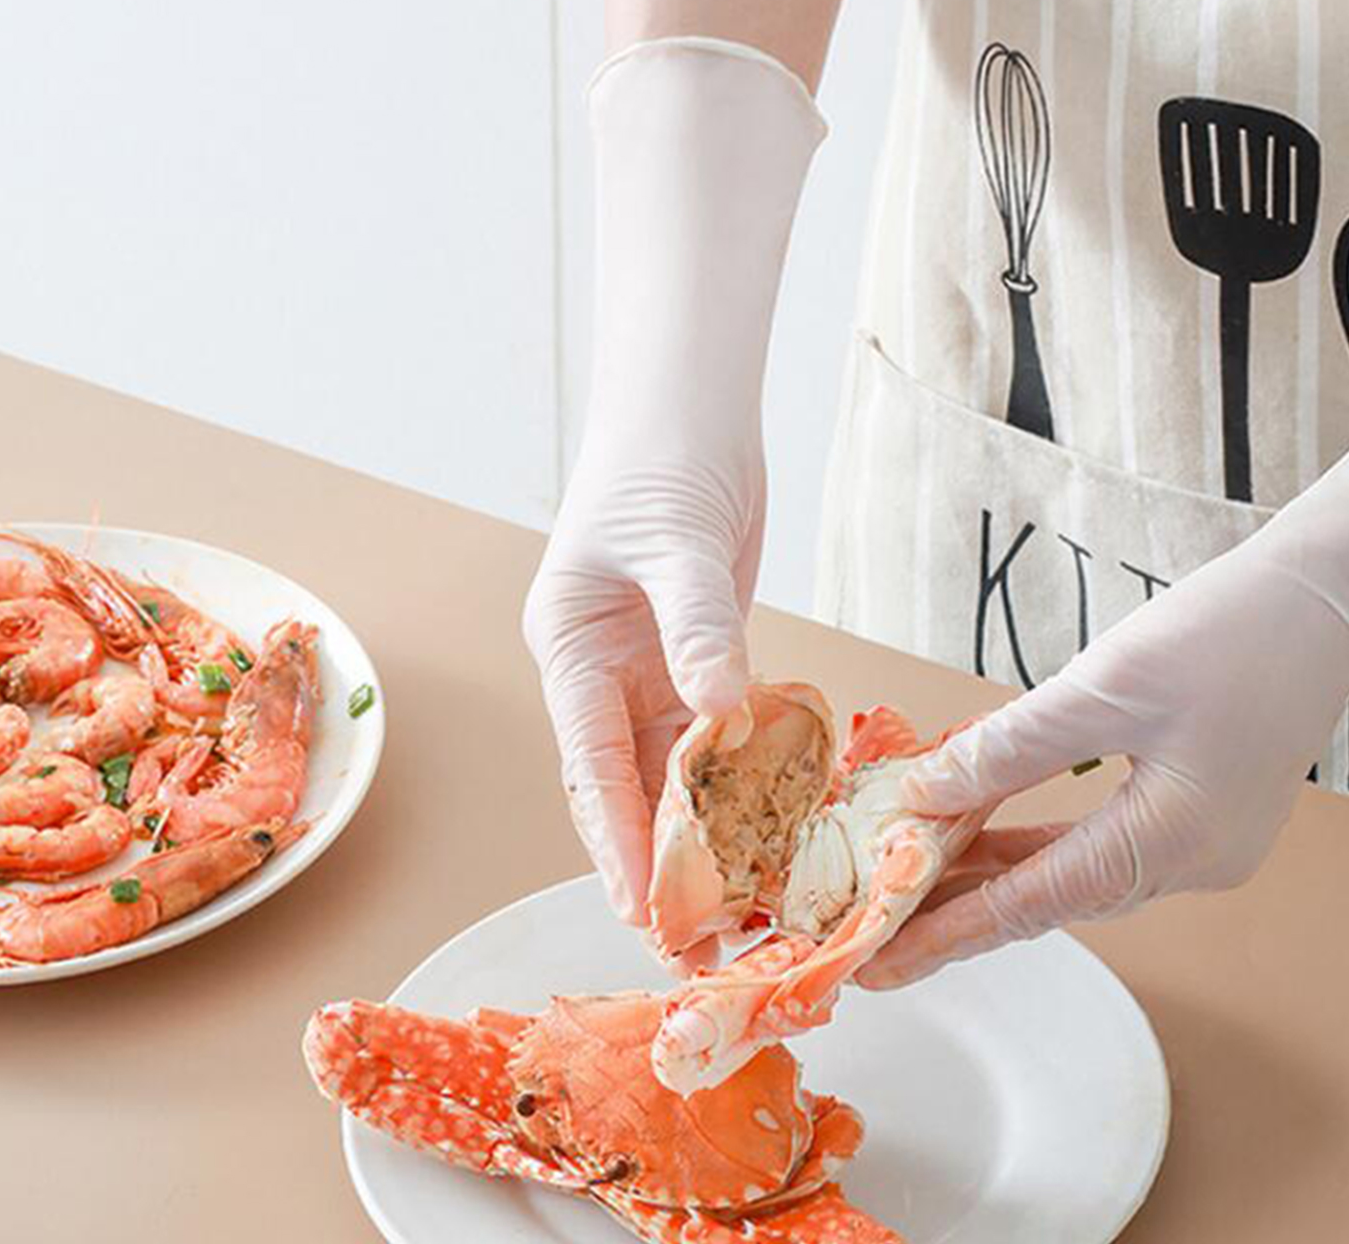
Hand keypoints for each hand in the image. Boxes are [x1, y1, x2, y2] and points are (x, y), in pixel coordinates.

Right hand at [522, 38, 824, 927]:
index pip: (591, 762)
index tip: (644, 912)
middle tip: (700, 938)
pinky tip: (776, 825)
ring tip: (746, 904)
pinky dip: (745, 778)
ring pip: (678, 770)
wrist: (689, 410)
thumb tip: (719, 715)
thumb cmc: (659, 462)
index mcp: (571, 649)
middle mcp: (604, 671)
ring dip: (708, 832)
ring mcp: (653, 667)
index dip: (616, 841)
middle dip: (661, 859)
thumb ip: (698, 628)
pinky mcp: (701, 655)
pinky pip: (721, 734)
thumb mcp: (676, 544)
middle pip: (629, 783)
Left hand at [862, 279, 1348, 986]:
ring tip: (915, 879)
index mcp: (1170, 842)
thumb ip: (1007, 748)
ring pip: (1076, 873)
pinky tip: (989, 828)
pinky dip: (1042, 840)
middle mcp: (1191, 863)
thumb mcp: (1101, 688)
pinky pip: (1103, 844)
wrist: (1322, 600)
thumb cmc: (1222, 635)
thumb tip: (922, 794)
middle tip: (881, 929)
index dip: (948, 933)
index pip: (1032, 905)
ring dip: (998, 872)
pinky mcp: (1205, 815)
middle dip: (962, 910)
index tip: (881, 964)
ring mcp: (1205, 844)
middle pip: (1052, 899)